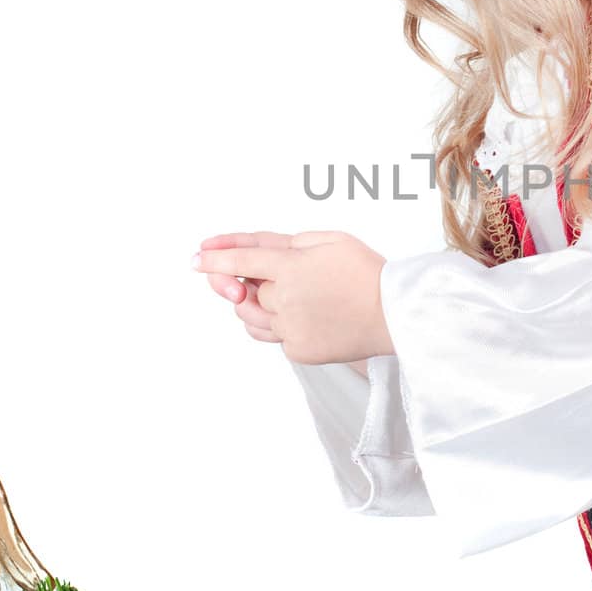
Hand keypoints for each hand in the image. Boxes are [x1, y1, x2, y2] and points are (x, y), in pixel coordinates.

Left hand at [193, 230, 394, 364]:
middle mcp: (284, 301)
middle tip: (263, 276)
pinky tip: (308, 315)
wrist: (396, 314)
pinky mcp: (298, 351)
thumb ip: (287, 242)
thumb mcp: (330, 239)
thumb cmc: (368, 273)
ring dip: (257, 305)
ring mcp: (289, 329)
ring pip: (251, 318)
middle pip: (246, 291)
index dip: (215, 259)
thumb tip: (257, 250)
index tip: (196, 258)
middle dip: (249, 281)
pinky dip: (280, 324)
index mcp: (290, 268)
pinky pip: (274, 336)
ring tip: (289, 296)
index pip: (239, 262)